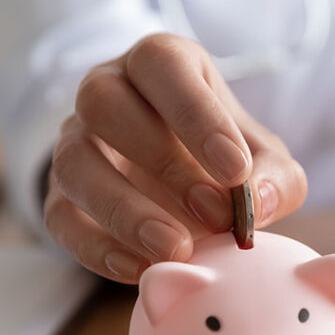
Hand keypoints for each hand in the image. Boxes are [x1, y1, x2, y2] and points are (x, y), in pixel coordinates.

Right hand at [44, 33, 306, 282]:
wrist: (185, 190)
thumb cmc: (226, 158)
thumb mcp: (264, 160)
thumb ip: (274, 177)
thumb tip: (258, 201)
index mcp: (160, 64)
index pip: (162, 65)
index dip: (197, 115)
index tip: (236, 170)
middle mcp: (106, 91)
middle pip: (105, 104)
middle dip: (163, 162)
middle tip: (215, 214)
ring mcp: (74, 142)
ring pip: (73, 161)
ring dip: (125, 210)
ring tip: (176, 249)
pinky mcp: (60, 196)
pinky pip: (60, 218)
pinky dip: (96, 248)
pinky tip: (140, 270)